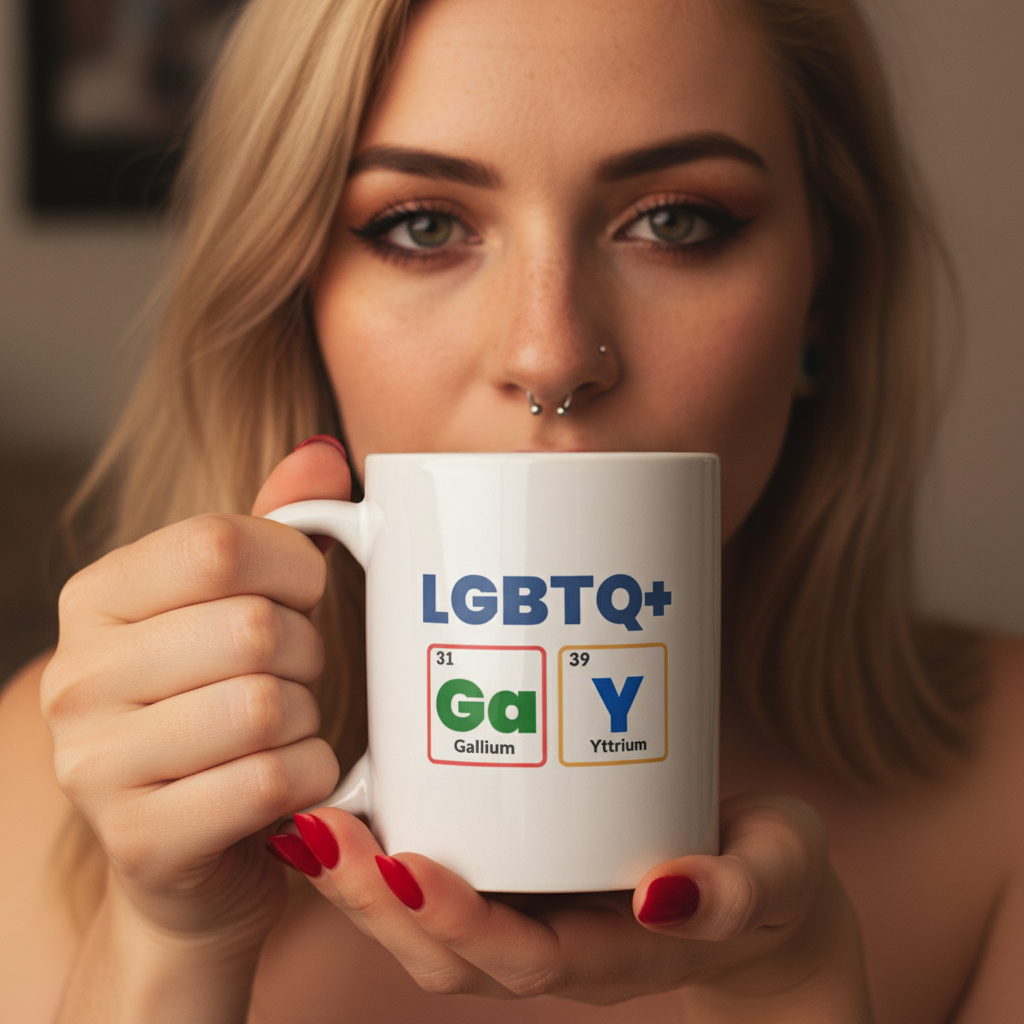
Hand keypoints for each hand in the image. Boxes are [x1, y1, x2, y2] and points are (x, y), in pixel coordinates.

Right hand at [41, 438, 349, 947]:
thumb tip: (323, 455)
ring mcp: (95, 766)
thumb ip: (275, 526)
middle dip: (307, 653)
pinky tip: (293, 780)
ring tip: (285, 729)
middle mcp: (77, 677)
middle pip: (253, 628)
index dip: (294, 568)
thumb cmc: (225, 704)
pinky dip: (313, 775)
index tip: (305, 595)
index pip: (219, 544)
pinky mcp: (140, 840)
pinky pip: (273, 780)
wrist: (195, 847)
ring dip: (307, 718)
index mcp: (97, 598)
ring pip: (266, 706)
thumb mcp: (241, 605)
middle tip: (295, 675)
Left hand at [275, 794, 872, 1017]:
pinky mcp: (519, 871)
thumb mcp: (776, 872)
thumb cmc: (767, 871)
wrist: (756, 877)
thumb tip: (668, 894)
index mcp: (616, 954)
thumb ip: (739, 888)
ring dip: (362, 883)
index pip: (525, 962)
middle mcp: (558, 944)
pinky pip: (437, 882)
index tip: (407, 872)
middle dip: (378, 905)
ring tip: (314, 824)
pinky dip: (381, 856)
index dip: (463, 926)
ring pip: (428, 926)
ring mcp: (532, 911)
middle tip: (325, 835)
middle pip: (450, 955)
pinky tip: (346, 805)